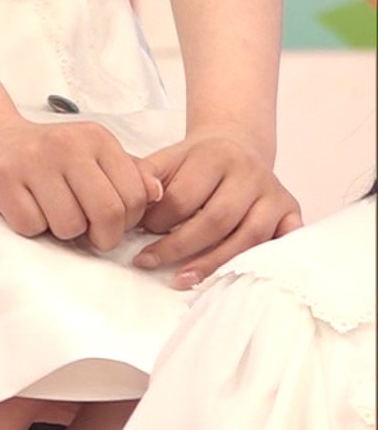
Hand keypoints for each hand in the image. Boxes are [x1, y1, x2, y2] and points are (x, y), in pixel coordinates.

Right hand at [0, 113, 161, 252]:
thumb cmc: (42, 154)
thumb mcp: (89, 154)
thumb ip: (127, 173)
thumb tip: (157, 195)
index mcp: (95, 138)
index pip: (133, 195)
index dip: (127, 222)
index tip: (110, 223)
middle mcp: (65, 145)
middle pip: (106, 213)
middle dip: (100, 237)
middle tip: (87, 234)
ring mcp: (31, 161)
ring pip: (68, 226)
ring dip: (61, 232)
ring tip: (50, 213)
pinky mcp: (1, 180)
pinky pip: (31, 226)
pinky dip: (30, 227)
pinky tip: (24, 207)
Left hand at [133, 128, 300, 288]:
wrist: (234, 149)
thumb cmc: (193, 165)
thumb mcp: (165, 161)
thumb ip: (145, 177)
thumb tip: (138, 200)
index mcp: (215, 156)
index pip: (184, 197)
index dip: (158, 220)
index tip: (139, 234)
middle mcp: (251, 173)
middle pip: (217, 219)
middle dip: (179, 246)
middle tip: (148, 261)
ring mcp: (275, 194)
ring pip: (249, 236)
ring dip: (213, 262)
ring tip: (181, 279)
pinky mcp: (292, 213)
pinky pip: (281, 245)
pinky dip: (258, 263)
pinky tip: (232, 279)